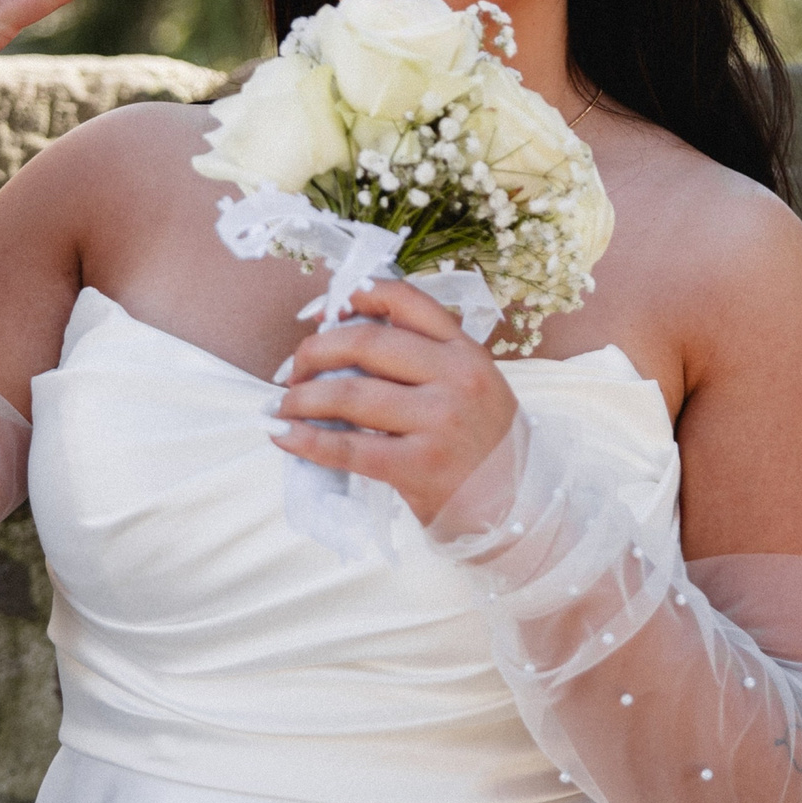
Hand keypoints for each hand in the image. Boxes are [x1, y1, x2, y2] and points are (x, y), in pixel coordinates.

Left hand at [269, 280, 518, 526]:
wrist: (517, 506)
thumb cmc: (485, 444)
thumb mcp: (474, 385)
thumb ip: (427, 358)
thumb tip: (348, 338)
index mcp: (466, 351)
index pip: (406, 302)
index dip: (357, 296)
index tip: (326, 309)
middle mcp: (455, 378)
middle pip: (366, 343)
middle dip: (315, 350)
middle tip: (293, 368)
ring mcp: (438, 422)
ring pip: (350, 394)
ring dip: (302, 397)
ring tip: (284, 405)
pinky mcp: (418, 466)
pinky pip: (348, 448)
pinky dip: (307, 440)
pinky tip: (284, 436)